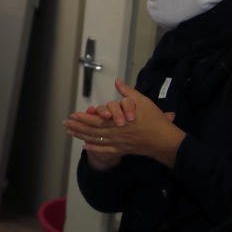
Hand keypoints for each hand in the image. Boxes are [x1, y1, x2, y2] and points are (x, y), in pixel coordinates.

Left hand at [65, 78, 183, 168]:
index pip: (96, 120)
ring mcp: (119, 143)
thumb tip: (117, 82)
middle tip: (66, 124)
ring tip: (71, 133)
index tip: (72, 116)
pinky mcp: (123, 150)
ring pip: (97, 140)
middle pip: (92, 131)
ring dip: (82, 136)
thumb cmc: (155, 121)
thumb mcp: (142, 102)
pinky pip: (106, 150)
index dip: (83, 118)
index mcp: (118, 122)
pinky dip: (95, 148)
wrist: (166, 141)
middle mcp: (115, 134)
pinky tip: (86, 147)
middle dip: (77, 127)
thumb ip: (128, 92)